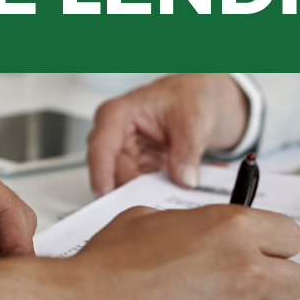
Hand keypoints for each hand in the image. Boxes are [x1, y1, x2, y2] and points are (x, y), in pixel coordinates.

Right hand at [0, 204, 299, 299]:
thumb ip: (196, 223)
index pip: (290, 235)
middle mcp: (244, 269)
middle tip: (241, 279)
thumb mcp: (151, 218)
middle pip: (295, 279)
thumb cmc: (108, 267)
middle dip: (271, 279)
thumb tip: (207, 229)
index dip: (273, 243)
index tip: (263, 249)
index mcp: (231, 228)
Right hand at [87, 74, 249, 193]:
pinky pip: (144, 189)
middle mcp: (115, 137)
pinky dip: (162, 191)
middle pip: (112, 175)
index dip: (100, 175)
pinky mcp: (140, 169)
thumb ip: (187, 151)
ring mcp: (126, 156)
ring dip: (152, 193)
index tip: (106, 196)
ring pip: (128, 187)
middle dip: (133, 193)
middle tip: (158, 203)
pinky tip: (181, 183)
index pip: (100, 149)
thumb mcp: (192, 119)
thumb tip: (184, 179)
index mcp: (116, 115)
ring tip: (178, 188)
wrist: (200, 99)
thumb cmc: (187, 96)